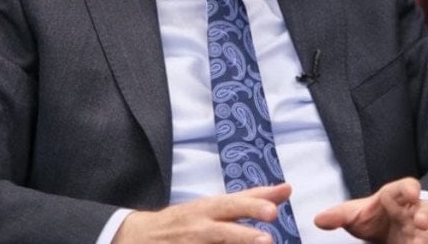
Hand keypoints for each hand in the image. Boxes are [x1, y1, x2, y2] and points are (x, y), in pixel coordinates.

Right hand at [113, 183, 291, 243]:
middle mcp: (200, 227)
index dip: (254, 206)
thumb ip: (252, 199)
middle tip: (267, 240)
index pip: (234, 205)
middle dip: (244, 235)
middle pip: (224, 231)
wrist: (140, 236)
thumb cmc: (187, 219)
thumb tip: (288, 189)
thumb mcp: (215, 205)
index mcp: (209, 209)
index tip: (274, 210)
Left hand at [314, 177, 427, 243]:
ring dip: (425, 237)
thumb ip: (338, 216)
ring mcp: (418, 230)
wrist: (383, 231)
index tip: (412, 192)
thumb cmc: (371, 216)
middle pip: (425, 207)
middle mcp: (411, 211)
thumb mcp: (354, 214)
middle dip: (424, 214)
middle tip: (420, 222)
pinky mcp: (419, 243)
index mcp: (395, 196)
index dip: (409, 188)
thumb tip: (318, 220)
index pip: (405, 187)